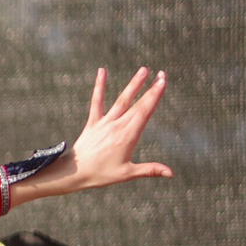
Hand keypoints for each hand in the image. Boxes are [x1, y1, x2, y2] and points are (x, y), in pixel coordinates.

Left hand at [17, 67, 171, 202]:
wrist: (74, 173)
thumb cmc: (100, 175)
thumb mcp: (127, 173)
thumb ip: (150, 170)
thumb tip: (171, 173)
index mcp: (128, 136)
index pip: (145, 112)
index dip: (155, 96)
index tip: (163, 82)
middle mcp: (117, 126)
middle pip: (137, 104)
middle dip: (151, 89)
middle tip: (162, 74)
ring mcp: (104, 123)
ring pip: (121, 100)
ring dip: (133, 85)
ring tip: (143, 70)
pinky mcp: (93, 123)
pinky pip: (97, 102)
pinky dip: (99, 87)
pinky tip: (102, 71)